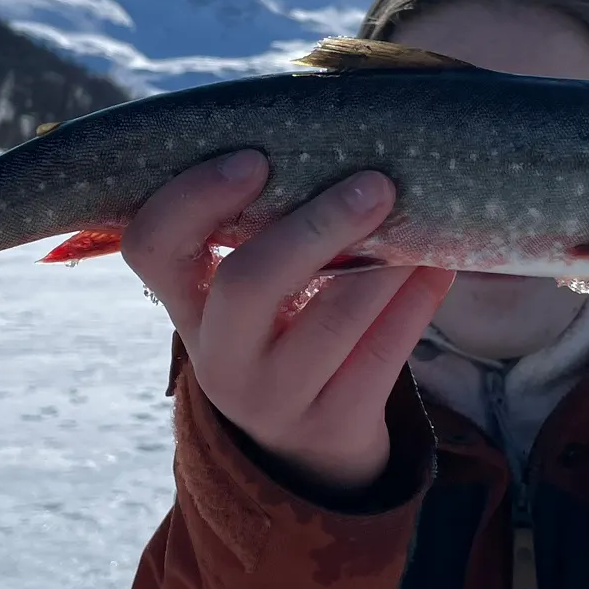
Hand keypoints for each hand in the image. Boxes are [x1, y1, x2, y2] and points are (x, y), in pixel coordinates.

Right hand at [121, 150, 454, 493]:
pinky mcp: (333, 424)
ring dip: (381, 263)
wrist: (308, 450)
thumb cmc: (281, 334)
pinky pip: (382, 355)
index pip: (151, 246)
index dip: (191, 198)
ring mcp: (274, 399)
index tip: (252, 159)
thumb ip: (263, 231)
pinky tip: (436, 265)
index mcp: (187, 306)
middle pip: (247, 283)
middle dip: (315, 226)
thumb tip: (337, 138)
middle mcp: (219, 356)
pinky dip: (414, 301)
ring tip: (415, 218)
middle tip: (373, 184)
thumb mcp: (246, 296)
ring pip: (330, 321)